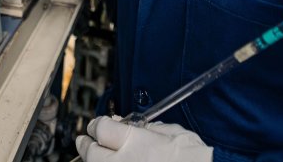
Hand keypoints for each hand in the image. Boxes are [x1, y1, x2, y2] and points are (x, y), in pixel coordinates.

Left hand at [76, 117, 212, 161]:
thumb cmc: (194, 158)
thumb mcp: (170, 132)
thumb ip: (145, 129)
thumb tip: (125, 125)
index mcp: (133, 142)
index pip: (100, 128)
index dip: (98, 124)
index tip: (98, 125)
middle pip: (90, 151)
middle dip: (88, 144)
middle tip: (87, 140)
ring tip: (96, 157)